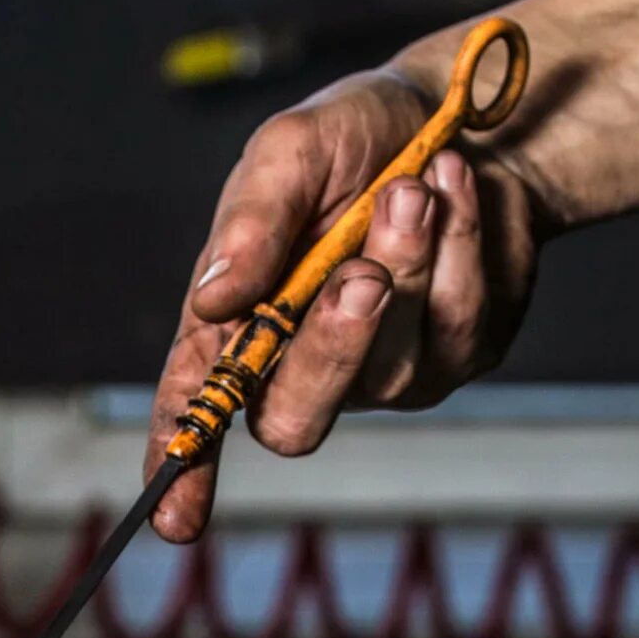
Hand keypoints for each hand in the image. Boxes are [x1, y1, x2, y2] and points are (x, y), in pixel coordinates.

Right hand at [148, 68, 547, 542]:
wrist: (461, 119)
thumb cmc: (354, 141)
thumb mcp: (292, 148)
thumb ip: (251, 220)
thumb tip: (214, 298)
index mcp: (237, 324)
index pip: (195, 410)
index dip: (182, 466)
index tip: (176, 518)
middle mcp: (304, 363)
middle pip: (296, 420)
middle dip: (332, 347)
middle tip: (362, 272)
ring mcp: (387, 372)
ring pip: (392, 364)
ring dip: (410, 260)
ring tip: (416, 184)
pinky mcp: (457, 355)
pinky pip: (461, 320)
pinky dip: (462, 242)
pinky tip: (456, 189)